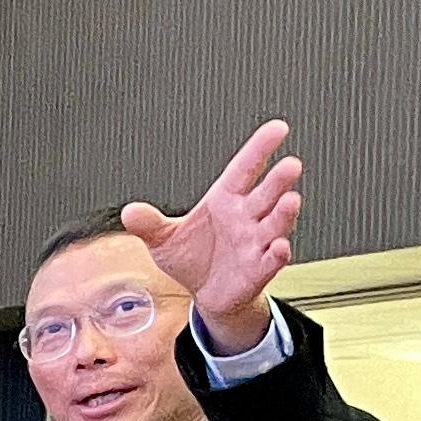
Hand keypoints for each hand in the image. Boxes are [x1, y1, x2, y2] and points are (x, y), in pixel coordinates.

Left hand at [122, 119, 301, 356]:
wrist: (206, 292)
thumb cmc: (192, 257)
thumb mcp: (163, 239)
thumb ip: (149, 224)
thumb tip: (130, 212)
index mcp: (224, 200)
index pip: (243, 169)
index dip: (259, 149)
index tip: (277, 128)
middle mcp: (246, 217)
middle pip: (266, 193)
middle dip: (278, 180)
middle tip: (290, 164)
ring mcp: (256, 242)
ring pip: (275, 223)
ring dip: (284, 213)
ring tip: (290, 200)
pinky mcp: (260, 269)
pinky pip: (272, 259)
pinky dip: (277, 253)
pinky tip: (278, 246)